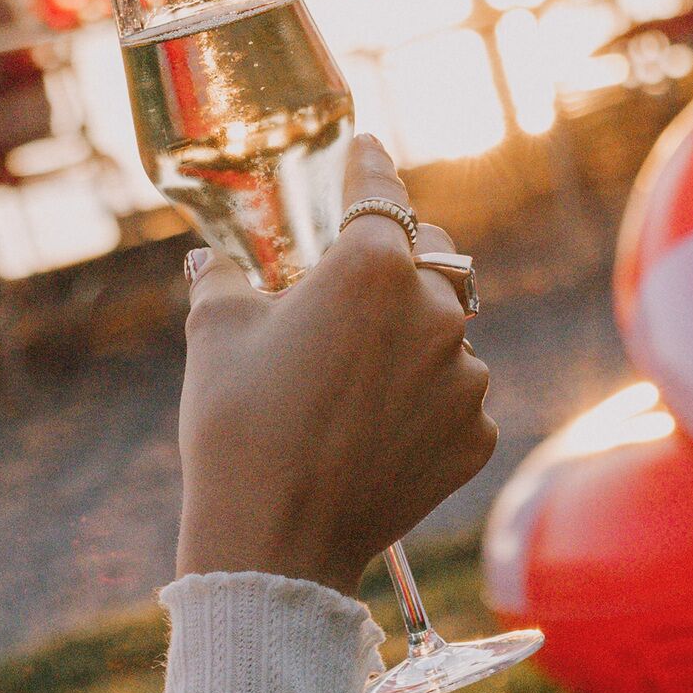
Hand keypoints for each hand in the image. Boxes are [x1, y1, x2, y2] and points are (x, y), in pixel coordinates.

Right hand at [175, 136, 496, 597]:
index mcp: (371, 267)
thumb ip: (226, 278)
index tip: (366, 149)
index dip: (367, 167)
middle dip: (398, 260)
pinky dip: (424, 401)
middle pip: (430, 258)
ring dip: (412, 340)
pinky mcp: (476, 435)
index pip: (378, 193)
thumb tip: (215, 260)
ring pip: (447, 333)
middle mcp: (434, 311)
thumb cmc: (237, 428)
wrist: (275, 542)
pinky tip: (375, 428)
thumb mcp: (215, 334)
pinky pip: (455, 397)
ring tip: (353, 381)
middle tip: (355, 285)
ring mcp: (465, 377)